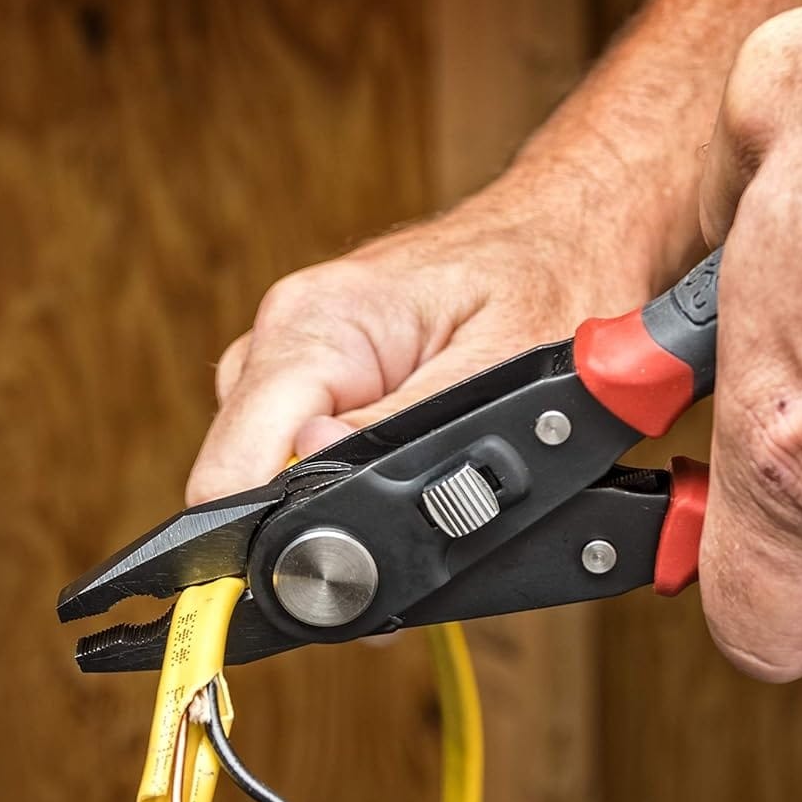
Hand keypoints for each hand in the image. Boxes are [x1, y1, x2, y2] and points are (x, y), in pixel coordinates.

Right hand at [186, 177, 654, 504]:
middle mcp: (289, 328)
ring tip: (424, 482)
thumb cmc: (549, 276)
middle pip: (241, 469)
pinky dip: (343, 470)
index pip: (235, 458)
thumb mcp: (501, 367)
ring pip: (265, 462)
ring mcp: (297, 346)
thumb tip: (312, 465)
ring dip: (329, 496)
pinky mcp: (317, 364)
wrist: (567, 227)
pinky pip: (297, 439)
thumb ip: (402, 426)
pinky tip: (404, 459)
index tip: (332, 574)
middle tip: (410, 533)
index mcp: (316, 322)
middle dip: (309, 523)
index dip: (269, 537)